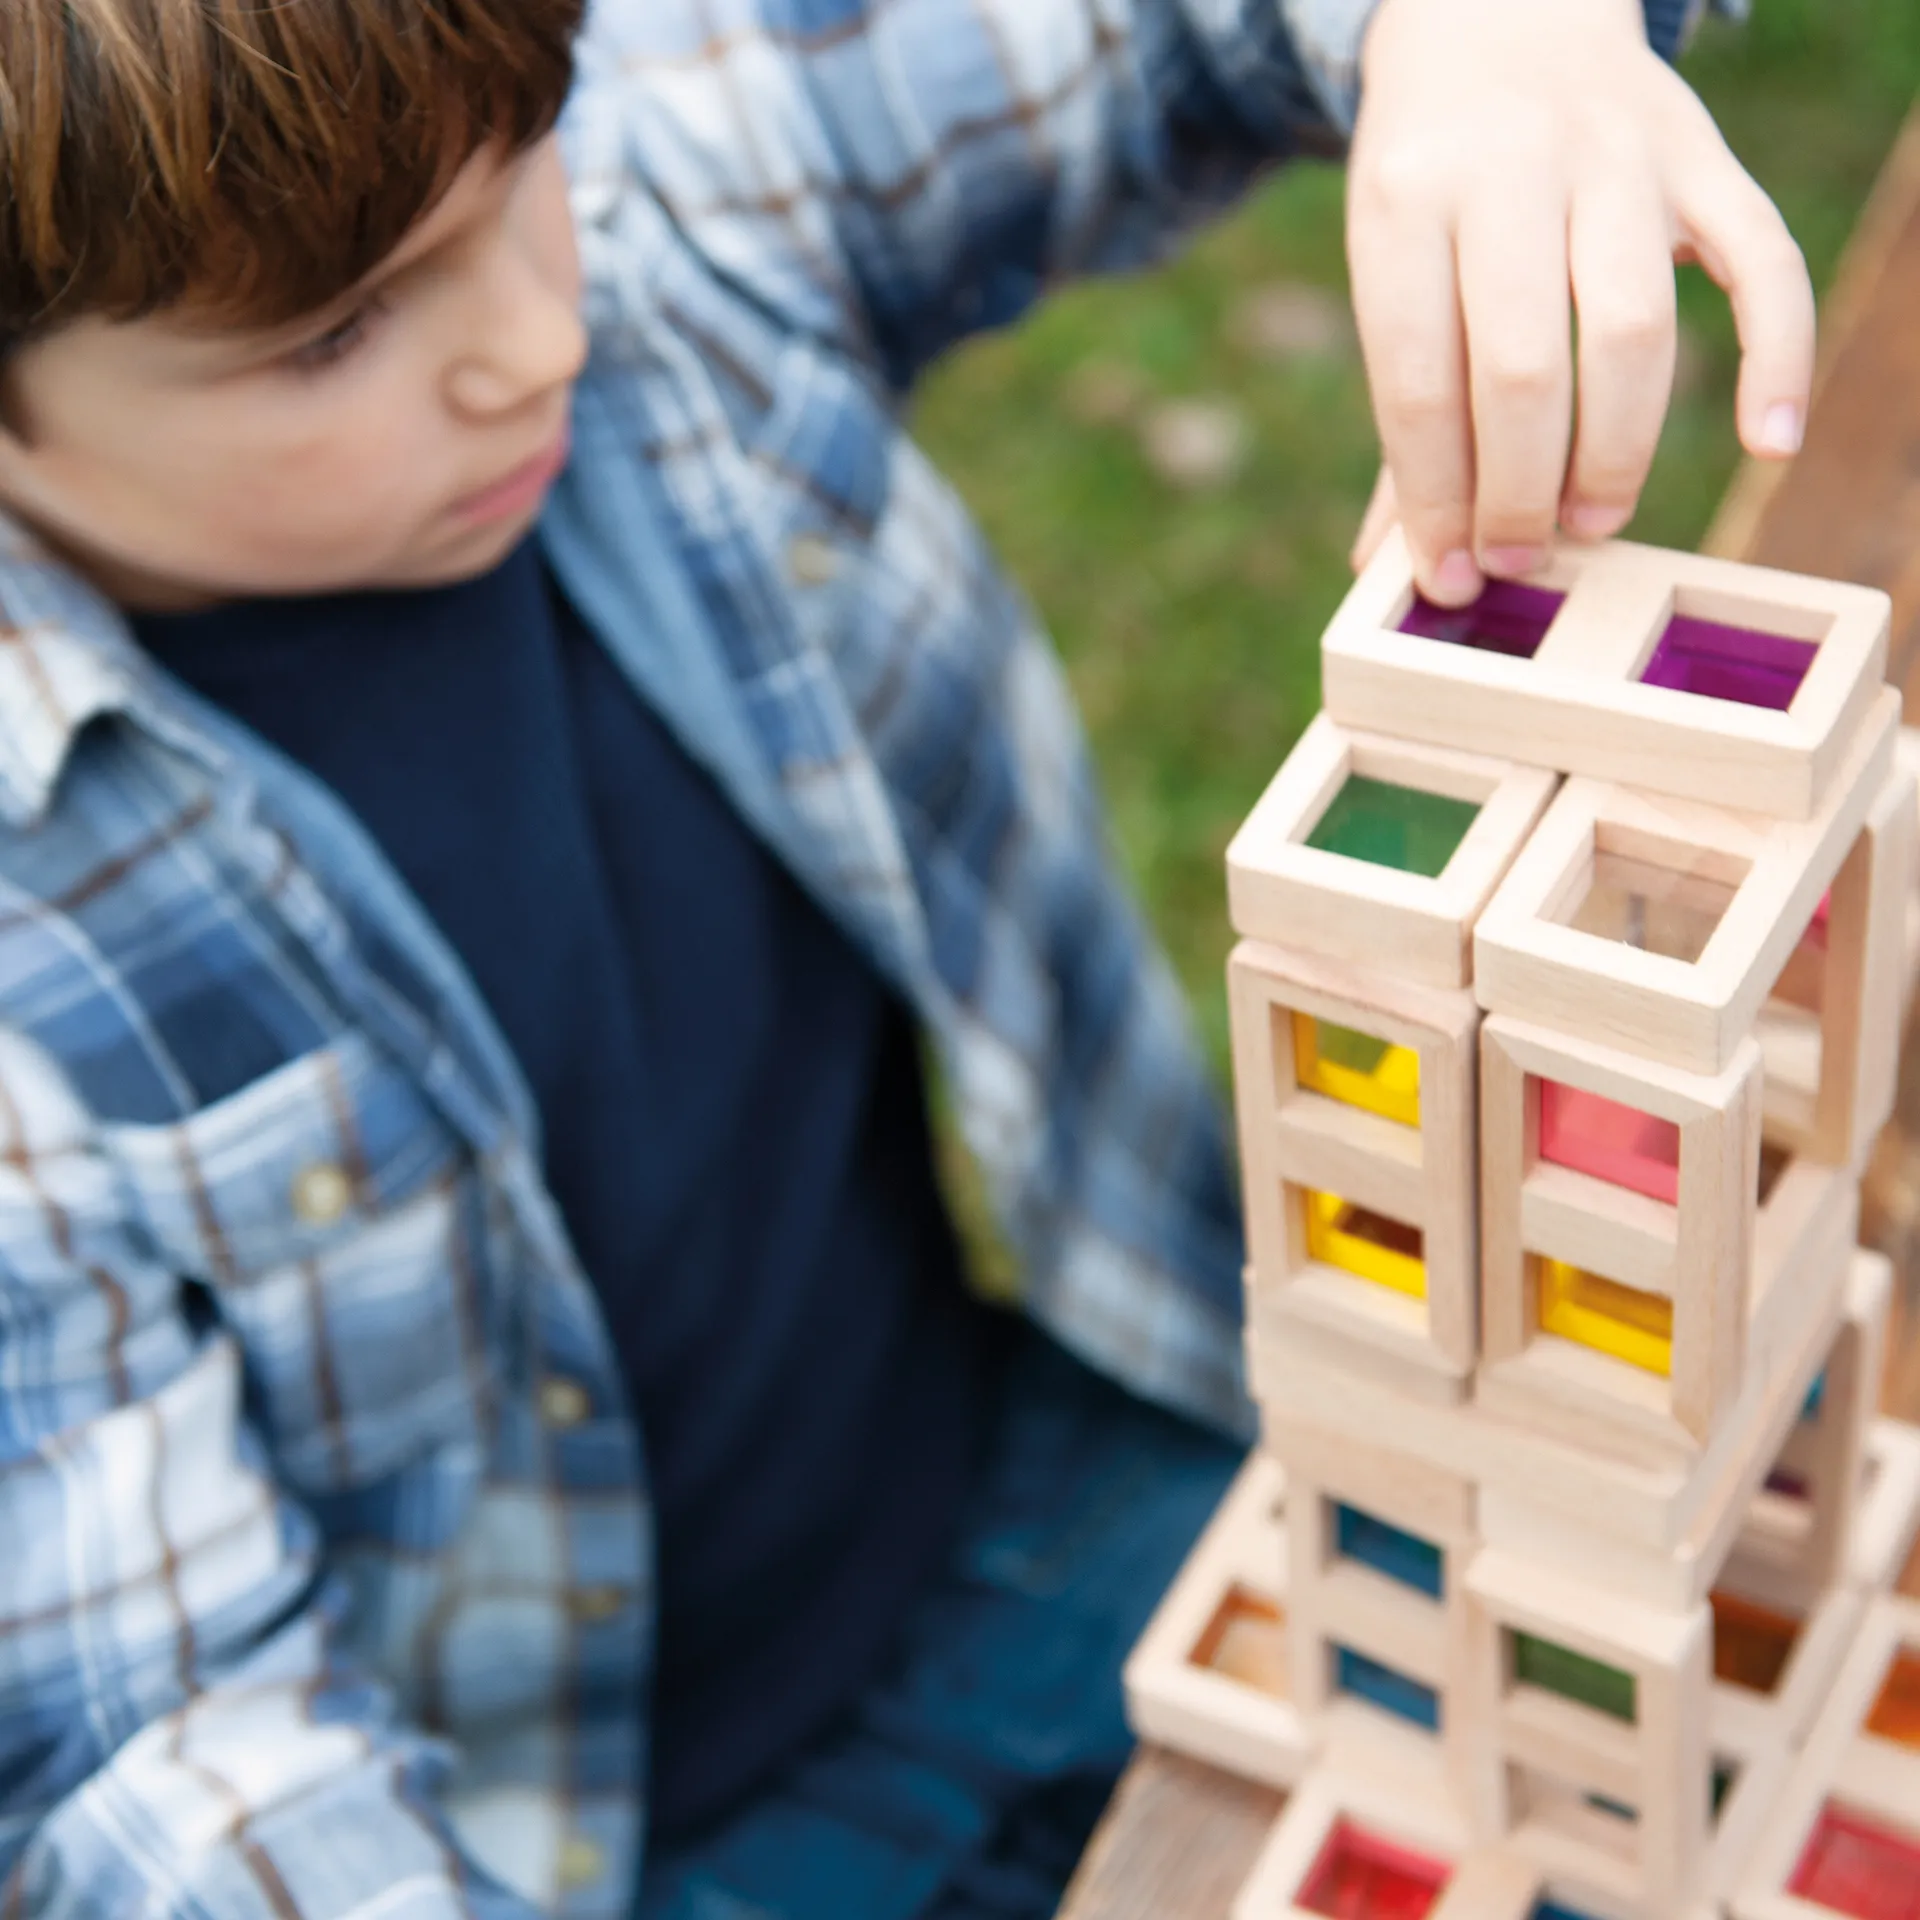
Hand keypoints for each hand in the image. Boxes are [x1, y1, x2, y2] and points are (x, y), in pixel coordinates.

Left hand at [1346, 0, 1814, 602]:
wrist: (1498, 14)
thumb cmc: (1432, 183)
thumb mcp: (1386, 268)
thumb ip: (1400, 414)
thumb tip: (1390, 564)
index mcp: (1404, 201)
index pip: (1416, 381)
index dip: (1436, 497)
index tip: (1449, 578)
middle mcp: (1509, 167)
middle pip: (1523, 367)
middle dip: (1519, 490)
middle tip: (1520, 557)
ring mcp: (1615, 153)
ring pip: (1633, 328)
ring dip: (1615, 451)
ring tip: (1590, 523)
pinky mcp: (1701, 152)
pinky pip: (1763, 258)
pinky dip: (1775, 354)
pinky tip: (1767, 440)